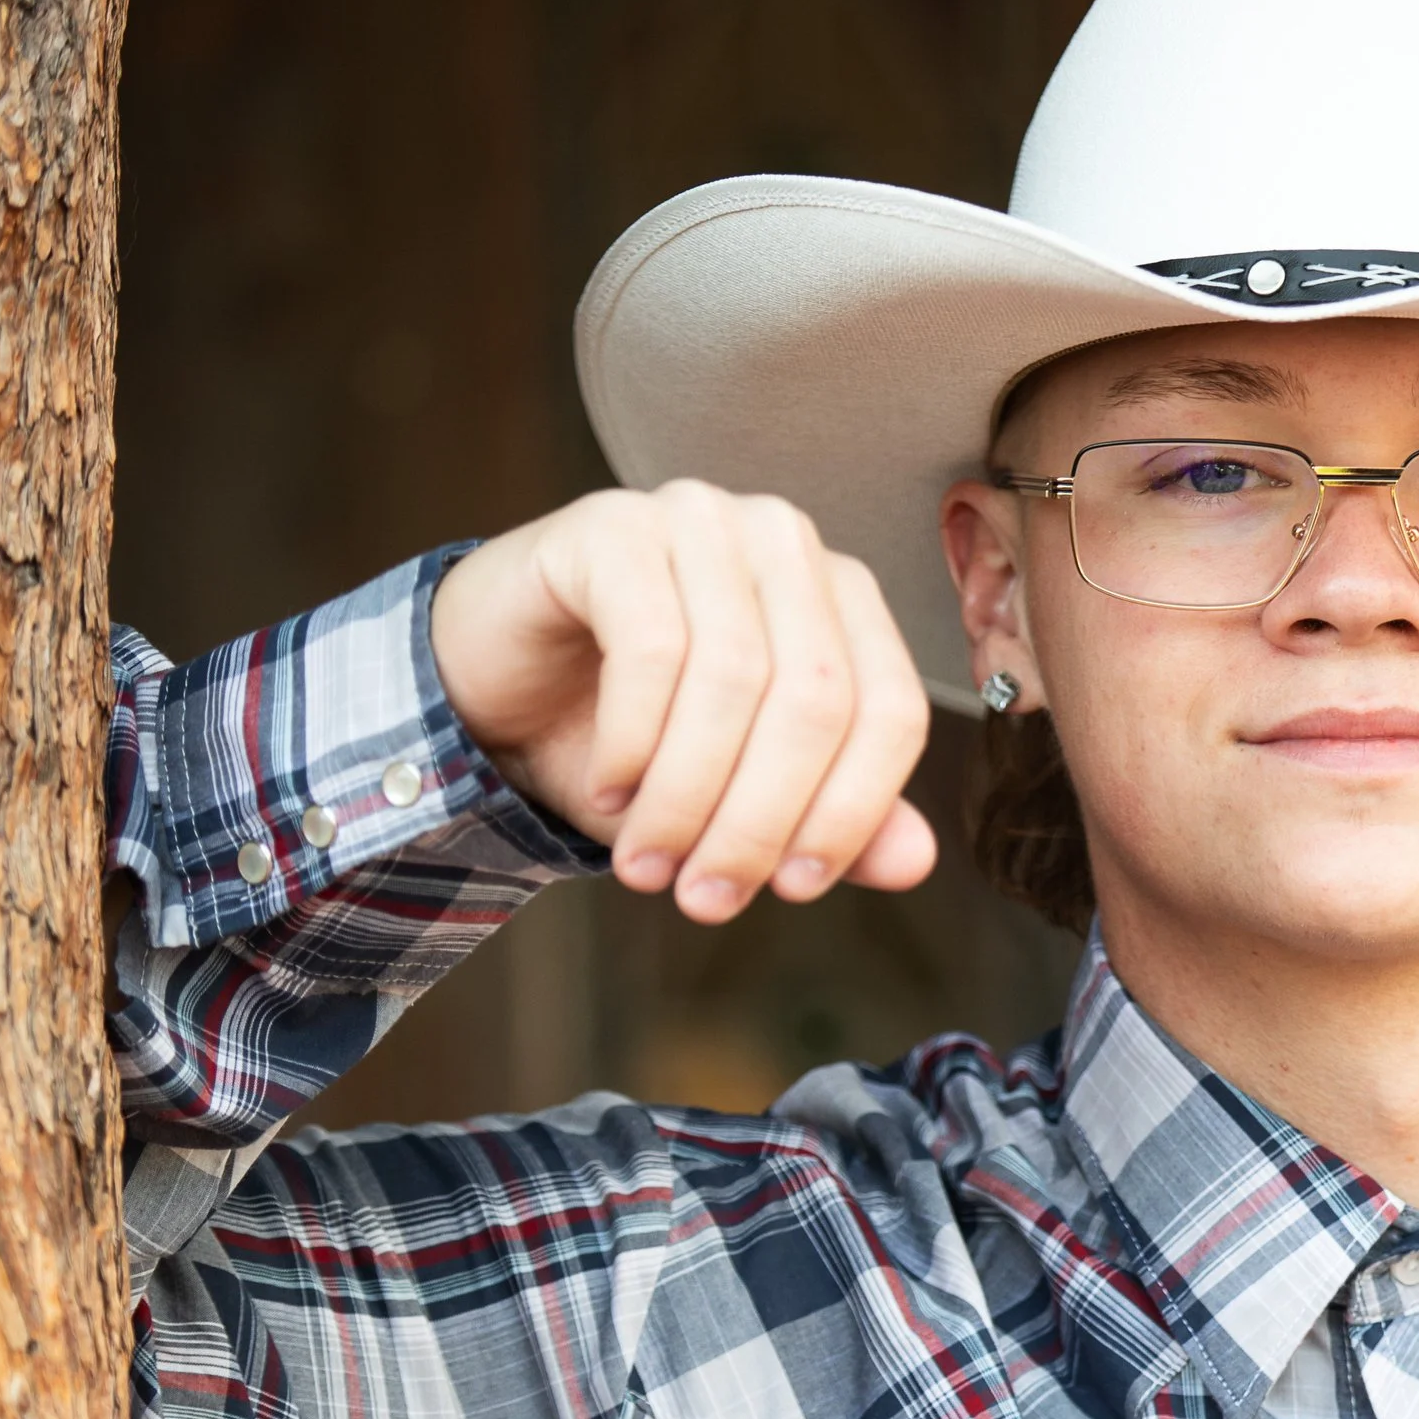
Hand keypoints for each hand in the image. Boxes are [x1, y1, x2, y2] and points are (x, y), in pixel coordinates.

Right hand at [429, 484, 936, 918]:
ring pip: (733, 679)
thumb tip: (915, 863)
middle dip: (757, 822)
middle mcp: (785, 543)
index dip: (852, 813)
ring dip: (686, 797)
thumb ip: (833, 826)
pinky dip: (633, 743)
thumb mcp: (739, 799)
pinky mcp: (614, 525)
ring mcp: (700, 520)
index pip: (891, 710)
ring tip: (646, 865)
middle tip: (703, 899)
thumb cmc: (632, 738)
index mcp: (843, 599)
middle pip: (815, 699)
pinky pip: (650, 647)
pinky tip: (610, 792)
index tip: (794, 891)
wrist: (503, 686)